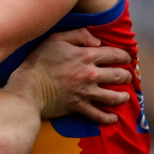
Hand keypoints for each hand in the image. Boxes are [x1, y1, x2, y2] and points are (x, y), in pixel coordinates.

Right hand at [13, 28, 131, 124]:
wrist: (27, 88)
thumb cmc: (38, 62)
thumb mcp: (55, 40)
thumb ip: (78, 35)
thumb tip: (97, 41)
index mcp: (86, 56)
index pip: (115, 54)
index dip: (124, 56)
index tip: (127, 58)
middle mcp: (90, 75)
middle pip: (119, 76)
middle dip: (126, 76)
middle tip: (126, 76)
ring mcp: (86, 92)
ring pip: (114, 97)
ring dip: (122, 97)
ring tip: (124, 96)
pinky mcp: (79, 107)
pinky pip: (99, 115)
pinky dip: (108, 118)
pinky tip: (113, 118)